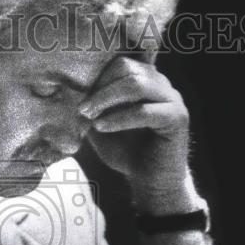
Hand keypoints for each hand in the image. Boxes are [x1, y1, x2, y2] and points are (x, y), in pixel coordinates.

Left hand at [80, 56, 199, 212]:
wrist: (150, 181)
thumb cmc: (126, 151)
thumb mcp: (101, 124)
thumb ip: (91, 107)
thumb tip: (67, 93)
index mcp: (144, 79)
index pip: (119, 63)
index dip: (97, 77)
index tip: (78, 97)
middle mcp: (161, 83)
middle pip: (127, 68)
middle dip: (100, 87)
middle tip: (82, 108)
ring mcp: (172, 98)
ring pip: (136, 84)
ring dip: (107, 99)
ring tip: (88, 115)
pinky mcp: (177, 118)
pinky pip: (145, 111)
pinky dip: (119, 118)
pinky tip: (101, 127)